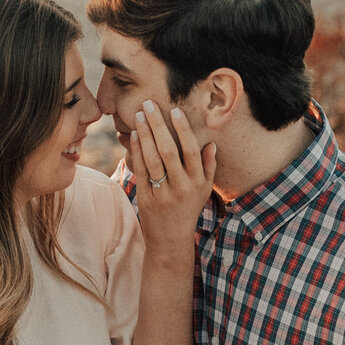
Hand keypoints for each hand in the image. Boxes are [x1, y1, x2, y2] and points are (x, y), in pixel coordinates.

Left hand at [130, 102, 215, 241]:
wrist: (170, 239)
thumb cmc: (188, 209)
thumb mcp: (204, 191)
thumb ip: (208, 167)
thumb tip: (211, 144)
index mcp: (197, 183)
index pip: (191, 151)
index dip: (183, 130)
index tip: (174, 111)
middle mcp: (181, 188)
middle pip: (169, 151)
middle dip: (158, 126)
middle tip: (149, 104)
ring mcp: (162, 193)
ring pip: (152, 159)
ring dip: (145, 135)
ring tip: (140, 115)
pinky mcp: (146, 198)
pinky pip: (141, 170)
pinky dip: (136, 152)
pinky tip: (133, 136)